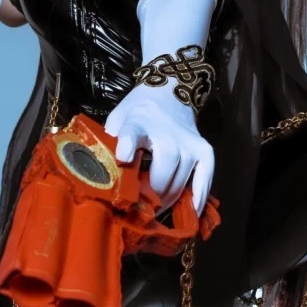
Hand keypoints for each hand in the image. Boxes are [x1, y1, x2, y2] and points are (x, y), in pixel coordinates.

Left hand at [104, 81, 214, 217]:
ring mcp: (189, 144)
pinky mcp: (204, 150)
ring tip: (154, 211)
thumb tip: (101, 175)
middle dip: (148, 198)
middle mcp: (168, 135)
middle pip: (161, 175)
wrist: (169, 93)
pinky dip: (199, 198)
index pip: (133, 134)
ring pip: (179, 184)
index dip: (128, 146)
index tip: (123, 157)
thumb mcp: (117, 120)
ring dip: (166, 202)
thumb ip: (109, 144)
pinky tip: (192, 214)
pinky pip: (205, 178)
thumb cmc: (138, 112)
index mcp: (138, 124)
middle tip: (137, 211)